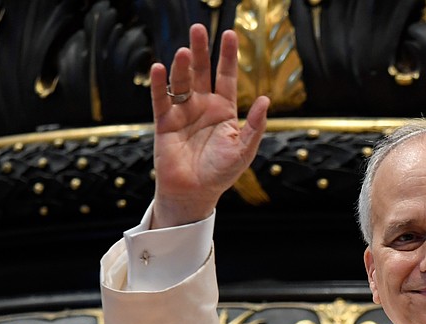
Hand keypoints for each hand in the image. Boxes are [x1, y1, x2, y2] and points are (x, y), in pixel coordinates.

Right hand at [149, 23, 270, 228]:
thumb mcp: (244, 150)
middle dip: (201, 50)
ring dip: (182, 66)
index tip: (230, 34)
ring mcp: (183, 113)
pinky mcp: (165, 123)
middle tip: (199, 28)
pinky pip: (161, 100)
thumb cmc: (221, 173)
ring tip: (185, 51)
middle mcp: (202, 107)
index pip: (226, 77)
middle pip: (202, 72)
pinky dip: (159, 84)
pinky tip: (159, 68)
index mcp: (224, 110)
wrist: (195, 193)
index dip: (228, 57)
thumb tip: (266, 100)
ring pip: (181, 82)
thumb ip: (254, 126)